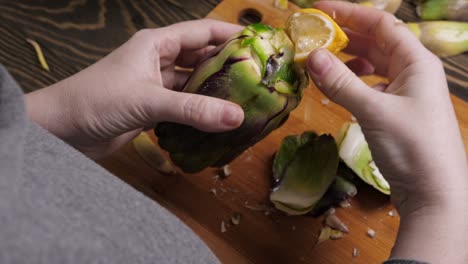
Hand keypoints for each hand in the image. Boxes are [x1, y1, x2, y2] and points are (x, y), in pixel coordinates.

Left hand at [25, 19, 243, 158]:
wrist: (61, 131)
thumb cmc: (95, 101)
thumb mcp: (147, 100)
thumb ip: (191, 109)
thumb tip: (236, 117)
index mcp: (157, 44)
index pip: (202, 32)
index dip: (230, 35)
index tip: (259, 44)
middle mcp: (159, 61)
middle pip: (202, 58)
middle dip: (228, 66)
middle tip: (259, 78)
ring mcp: (157, 86)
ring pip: (194, 85)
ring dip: (215, 93)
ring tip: (246, 102)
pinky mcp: (153, 109)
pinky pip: (185, 107)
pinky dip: (201, 114)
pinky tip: (219, 122)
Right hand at [307, 2, 467, 261]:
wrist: (434, 194)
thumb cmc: (412, 147)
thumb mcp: (373, 111)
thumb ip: (341, 82)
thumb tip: (311, 56)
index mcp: (417, 62)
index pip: (381, 23)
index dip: (349, 12)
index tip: (318, 9)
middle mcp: (414, 71)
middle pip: (378, 41)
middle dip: (346, 35)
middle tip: (313, 35)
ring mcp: (407, 92)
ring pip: (375, 64)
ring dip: (349, 58)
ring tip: (322, 59)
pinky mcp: (398, 111)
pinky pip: (374, 85)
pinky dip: (354, 81)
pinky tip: (339, 86)